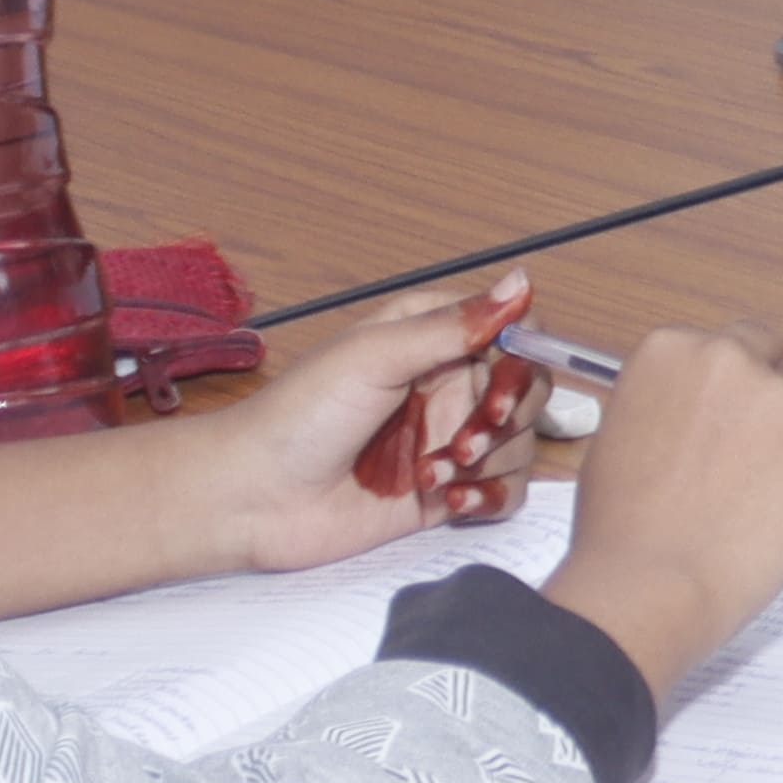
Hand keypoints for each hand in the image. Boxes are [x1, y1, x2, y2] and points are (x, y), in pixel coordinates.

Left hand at [203, 277, 530, 568]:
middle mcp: (447, 388)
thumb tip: (522, 282)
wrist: (254, 497)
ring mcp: (448, 442)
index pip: (511, 333)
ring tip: (435, 474)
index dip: (524, 356)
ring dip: (489, 462)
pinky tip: (450, 501)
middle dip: (508, 416)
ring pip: (521, 445)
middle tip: (468, 437)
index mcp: (430, 341)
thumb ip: (454, 324)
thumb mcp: (376, 355)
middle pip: (528, 392)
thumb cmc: (299, 415)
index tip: (503, 382)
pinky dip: (489, 498)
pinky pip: (504, 493)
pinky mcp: (446, 493)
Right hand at [544, 324, 782, 700]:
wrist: (653, 585)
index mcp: (674, 348)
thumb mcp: (622, 432)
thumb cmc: (621, 523)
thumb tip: (699, 409)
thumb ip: (668, 401)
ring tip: (746, 505)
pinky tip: (769, 524)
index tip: (712, 424)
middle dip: (762, 402)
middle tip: (742, 459)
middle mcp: (735, 359)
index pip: (724, 347)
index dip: (720, 392)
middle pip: (771, 364)